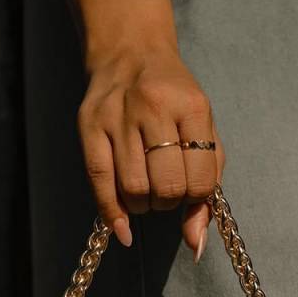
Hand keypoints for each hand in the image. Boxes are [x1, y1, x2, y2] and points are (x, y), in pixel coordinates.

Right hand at [77, 46, 224, 259]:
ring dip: (143, 205)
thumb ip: (208, 188)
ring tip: (146, 190)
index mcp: (192, 107)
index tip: (189, 188)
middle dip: (169, 201)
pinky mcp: (89, 125)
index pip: (200, 180)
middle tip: (166, 189)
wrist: (131, 52)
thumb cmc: (174, 102)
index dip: (196, 196)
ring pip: (134, 190)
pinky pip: (100, 183)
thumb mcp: (203, 133)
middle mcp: (154, 107)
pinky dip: (113, 214)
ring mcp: (118, 115)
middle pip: (166, 187)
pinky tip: (122, 229)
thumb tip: (196, 245)